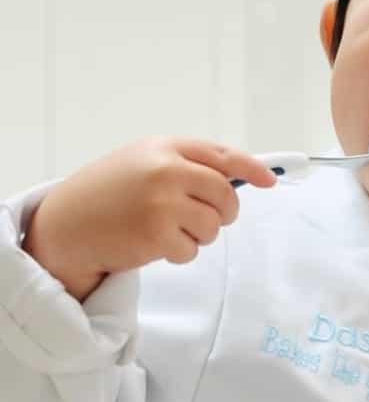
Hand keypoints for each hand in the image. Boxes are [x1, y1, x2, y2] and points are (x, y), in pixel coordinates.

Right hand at [24, 137, 276, 299]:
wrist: (65, 225)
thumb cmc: (106, 195)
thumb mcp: (143, 163)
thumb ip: (186, 165)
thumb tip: (238, 179)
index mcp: (165, 147)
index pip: (222, 155)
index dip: (252, 168)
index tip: (269, 181)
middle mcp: (166, 170)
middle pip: (225, 195)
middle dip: (224, 214)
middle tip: (207, 220)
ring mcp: (162, 202)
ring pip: (213, 226)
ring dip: (198, 235)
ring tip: (165, 230)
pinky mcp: (156, 235)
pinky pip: (192, 250)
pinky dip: (178, 254)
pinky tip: (152, 245)